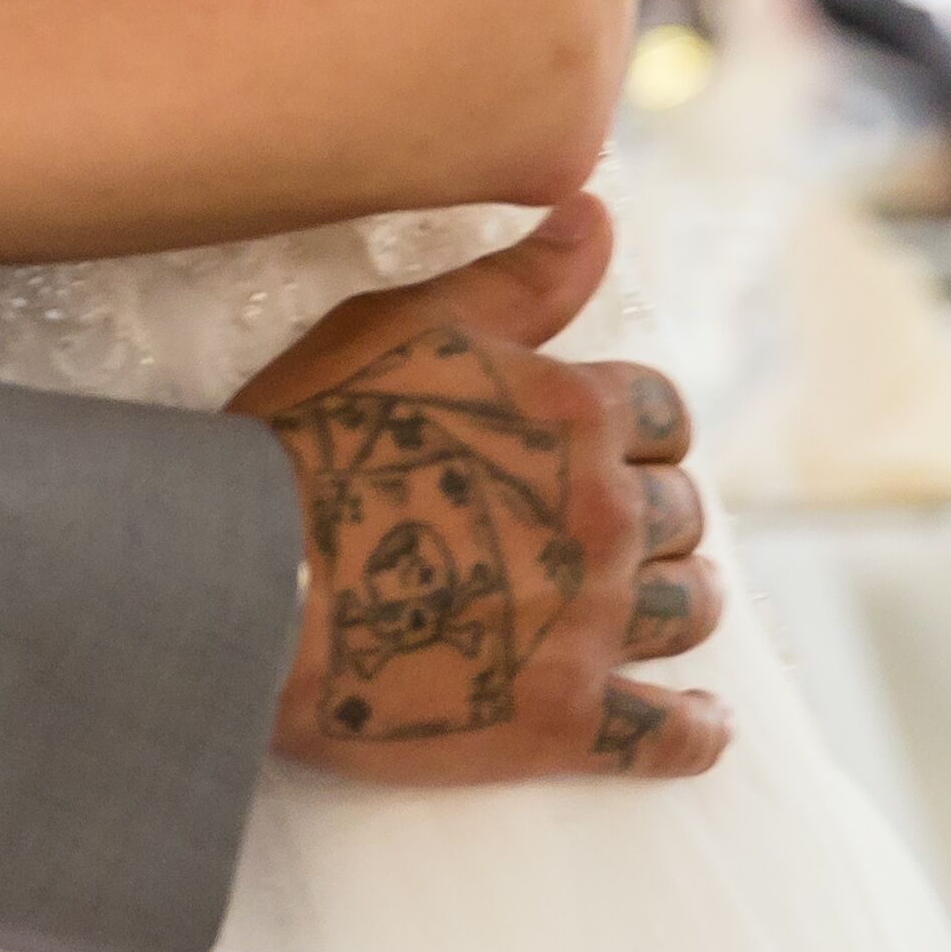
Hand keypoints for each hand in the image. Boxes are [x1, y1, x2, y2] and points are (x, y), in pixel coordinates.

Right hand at [232, 196, 731, 784]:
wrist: (248, 578)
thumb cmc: (310, 439)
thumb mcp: (404, 324)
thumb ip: (517, 279)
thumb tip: (595, 215)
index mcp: (575, 415)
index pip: (662, 413)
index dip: (640, 427)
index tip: (616, 444)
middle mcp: (602, 514)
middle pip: (682, 512)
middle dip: (659, 516)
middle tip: (619, 529)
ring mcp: (589, 621)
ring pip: (690, 609)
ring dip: (685, 602)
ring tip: (667, 608)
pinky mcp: (562, 718)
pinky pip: (669, 736)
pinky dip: (697, 731)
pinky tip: (702, 725)